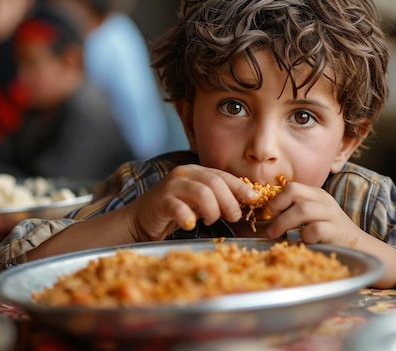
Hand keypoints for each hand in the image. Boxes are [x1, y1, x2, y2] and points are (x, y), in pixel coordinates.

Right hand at [125, 164, 258, 241]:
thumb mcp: (199, 201)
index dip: (240, 187)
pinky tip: (191, 224)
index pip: (222, 175)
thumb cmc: (175, 210)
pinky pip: (178, 207)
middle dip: (229, 201)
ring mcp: (170, 186)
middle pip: (214, 183)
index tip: (254, 199)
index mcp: (196, 172)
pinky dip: (188, 217)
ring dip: (213, 210)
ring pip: (201, 193)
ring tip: (212, 221)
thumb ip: (218, 198)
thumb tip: (246, 202)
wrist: (141, 219)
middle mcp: (183, 174)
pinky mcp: (160, 201)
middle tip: (234, 217)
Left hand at [261, 182, 361, 245]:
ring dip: (283, 222)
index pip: (291, 187)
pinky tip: (302, 242)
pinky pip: (315, 229)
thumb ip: (294, 212)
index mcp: (315, 195)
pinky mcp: (336, 230)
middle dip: (276, 207)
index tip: (267, 214)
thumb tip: (265, 217)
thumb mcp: (311, 217)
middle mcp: (323, 200)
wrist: (357, 246)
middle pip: (294, 191)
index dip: (275, 199)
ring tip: (275, 235)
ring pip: (302, 209)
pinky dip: (303, 236)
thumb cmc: (328, 233)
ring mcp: (331, 214)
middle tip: (268, 222)